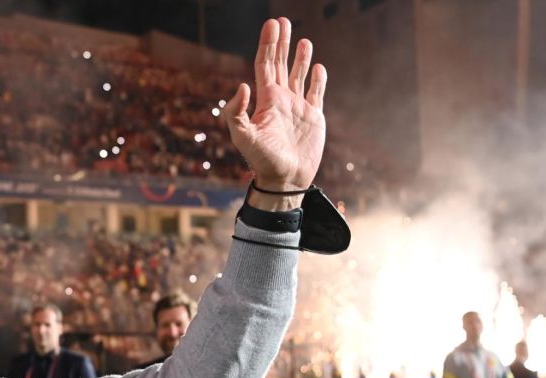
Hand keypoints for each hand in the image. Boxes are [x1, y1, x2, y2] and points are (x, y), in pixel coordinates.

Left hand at [224, 18, 327, 192]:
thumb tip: (242, 85)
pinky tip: (317, 67)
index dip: (267, 44)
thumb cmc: (262, 161)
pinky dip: (317, 79)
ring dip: (299, 57)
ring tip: (303, 39)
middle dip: (281, 43)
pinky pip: (316, 93)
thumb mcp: (244, 137)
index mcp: (265, 100)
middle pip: (280, 64)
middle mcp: (280, 100)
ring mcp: (297, 108)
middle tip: (282, 21)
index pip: (265, 65)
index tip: (271, 24)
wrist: (284, 180)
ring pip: (298, 75)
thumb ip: (236, 112)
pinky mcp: (313, 118)